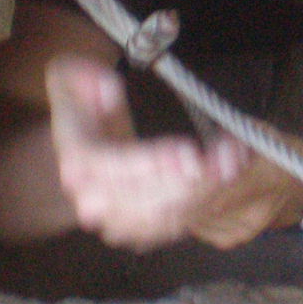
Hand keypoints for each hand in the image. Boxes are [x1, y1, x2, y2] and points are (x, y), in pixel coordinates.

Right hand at [45, 57, 246, 250]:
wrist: (77, 146)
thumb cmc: (81, 107)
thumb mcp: (67, 76)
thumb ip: (80, 75)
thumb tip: (107, 88)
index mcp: (78, 159)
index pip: (113, 167)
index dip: (150, 161)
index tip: (187, 150)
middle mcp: (93, 198)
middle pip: (147, 198)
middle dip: (193, 178)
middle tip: (229, 155)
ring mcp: (116, 218)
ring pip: (166, 215)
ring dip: (206, 192)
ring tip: (235, 161)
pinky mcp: (138, 228)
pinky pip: (174, 224)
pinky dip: (204, 203)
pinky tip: (228, 175)